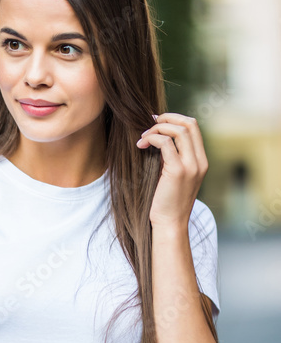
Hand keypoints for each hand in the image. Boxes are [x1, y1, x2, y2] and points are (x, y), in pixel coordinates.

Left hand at [136, 113, 208, 229]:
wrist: (170, 224)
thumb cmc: (167, 202)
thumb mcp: (173, 176)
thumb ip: (171, 158)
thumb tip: (158, 138)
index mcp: (201, 161)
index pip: (193, 127)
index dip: (175, 119)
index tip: (157, 122)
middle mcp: (199, 161)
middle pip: (189, 124)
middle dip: (167, 118)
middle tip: (149, 122)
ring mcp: (191, 166)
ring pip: (179, 130)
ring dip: (157, 128)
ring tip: (142, 137)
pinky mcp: (178, 171)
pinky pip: (165, 143)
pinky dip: (152, 138)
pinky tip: (141, 145)